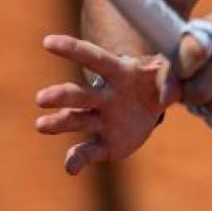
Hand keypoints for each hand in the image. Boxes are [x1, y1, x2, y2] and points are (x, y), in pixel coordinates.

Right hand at [35, 35, 177, 174]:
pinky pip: (89, 152)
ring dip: (59, 124)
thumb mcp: (168, 71)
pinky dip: (78, 160)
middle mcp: (103, 96)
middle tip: (41, 99)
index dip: (73, 49)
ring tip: (41, 125)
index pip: (94, 58)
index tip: (48, 42)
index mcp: (119, 72)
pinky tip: (71, 169)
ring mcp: (101, 120)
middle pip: (79, 94)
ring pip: (77, 121)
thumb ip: (170, 77)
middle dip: (60, 96)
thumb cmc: (156, 80)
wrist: (153, 105)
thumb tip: (169, 94)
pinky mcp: (106, 144)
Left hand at [174, 12, 211, 126]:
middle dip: (191, 97)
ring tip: (210, 95)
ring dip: (207, 108)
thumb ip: (170, 70)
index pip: (193, 53)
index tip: (183, 73)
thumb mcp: (191, 45)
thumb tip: (165, 98)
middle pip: (203, 90)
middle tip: (193, 90)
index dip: (180, 73)